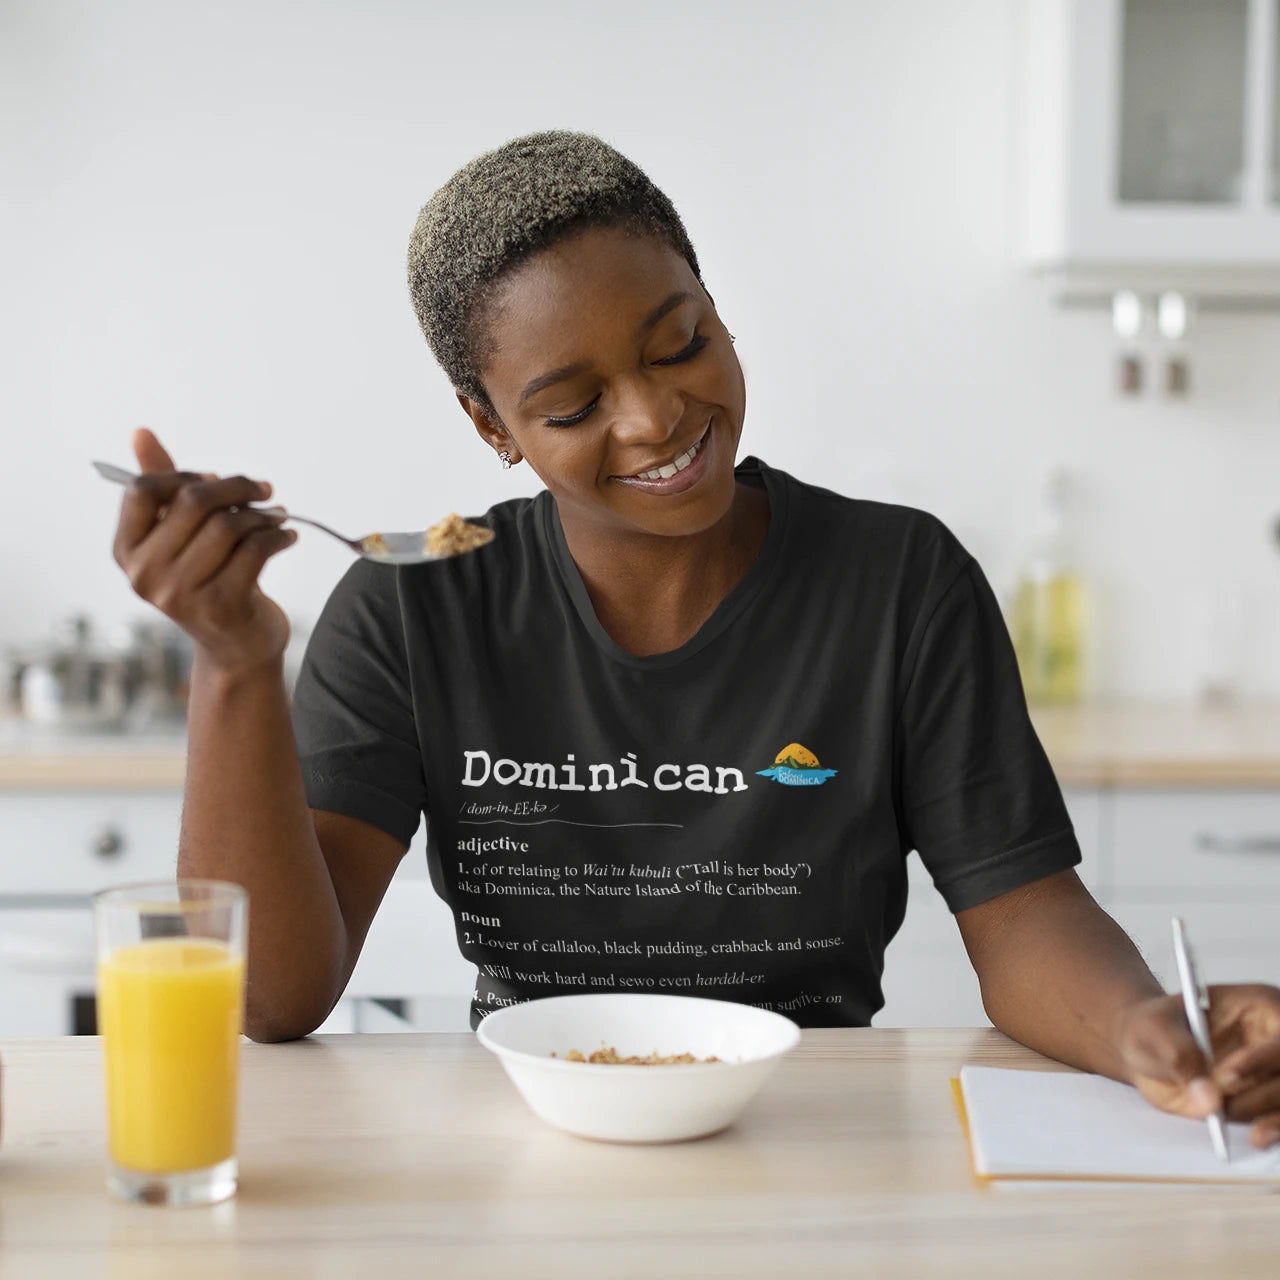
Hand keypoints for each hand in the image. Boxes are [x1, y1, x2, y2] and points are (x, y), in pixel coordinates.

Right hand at [112, 428, 297, 674]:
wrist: (235, 646)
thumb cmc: (207, 579)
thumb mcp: (180, 536)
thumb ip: (162, 486)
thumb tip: (140, 432)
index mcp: (126, 550)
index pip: (142, 491)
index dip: (184, 476)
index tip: (216, 479)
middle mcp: (145, 574)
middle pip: (194, 501)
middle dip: (236, 487)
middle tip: (264, 489)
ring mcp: (180, 593)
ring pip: (229, 524)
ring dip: (262, 515)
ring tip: (279, 516)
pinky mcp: (221, 605)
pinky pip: (256, 549)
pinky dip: (278, 536)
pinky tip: (288, 536)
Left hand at [1116, 984, 1279, 1148]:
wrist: (1147, 1050)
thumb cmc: (1153, 1028)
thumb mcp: (1156, 1030)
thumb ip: (1180, 1057)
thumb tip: (1209, 1099)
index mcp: (1259, 1006)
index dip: (1261, 1058)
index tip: (1226, 1076)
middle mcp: (1275, 1039)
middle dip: (1262, 1093)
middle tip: (1223, 1105)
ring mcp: (1275, 1072)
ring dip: (1266, 1116)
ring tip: (1222, 1113)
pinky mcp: (1269, 1102)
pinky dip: (1274, 1130)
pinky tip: (1257, 1137)